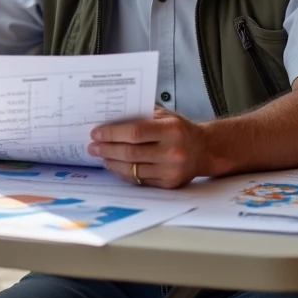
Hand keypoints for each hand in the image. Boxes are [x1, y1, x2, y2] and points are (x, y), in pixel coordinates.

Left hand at [88, 107, 206, 188]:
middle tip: (92, 146)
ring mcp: (171, 170)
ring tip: (101, 155)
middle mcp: (173, 151)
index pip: (135, 132)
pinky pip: (140, 180)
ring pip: (133, 169)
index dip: (112, 133)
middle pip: (130, 152)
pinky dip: (124, 173)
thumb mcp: (164, 115)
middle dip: (107, 149)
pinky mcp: (169, 184)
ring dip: (112, 162)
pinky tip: (115, 165)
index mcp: (171, 130)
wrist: (204, 149)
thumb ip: (140, 113)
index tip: (97, 132)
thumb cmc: (180, 129)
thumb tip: (110, 115)